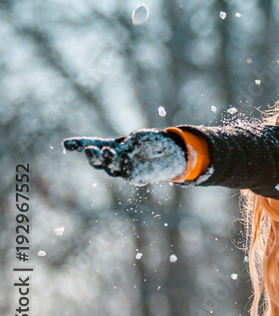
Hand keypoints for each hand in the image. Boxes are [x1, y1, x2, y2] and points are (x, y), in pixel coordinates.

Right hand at [63, 130, 187, 185]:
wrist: (175, 151)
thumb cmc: (155, 141)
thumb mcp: (139, 138)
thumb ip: (126, 146)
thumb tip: (117, 154)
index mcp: (113, 146)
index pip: (93, 144)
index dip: (79, 144)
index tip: (66, 144)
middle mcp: (115, 159)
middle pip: (97, 161)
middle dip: (91, 155)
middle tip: (89, 148)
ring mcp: (124, 169)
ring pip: (110, 168)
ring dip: (107, 159)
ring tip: (106, 150)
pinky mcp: (136, 177)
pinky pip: (127, 173)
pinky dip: (124, 165)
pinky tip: (123, 158)